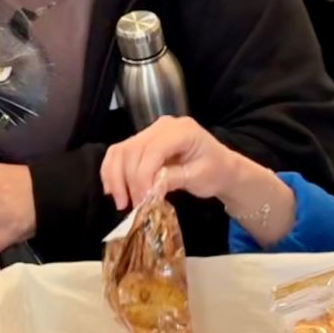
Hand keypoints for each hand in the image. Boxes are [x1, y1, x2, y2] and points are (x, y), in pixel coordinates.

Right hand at [101, 116, 295, 244]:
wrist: (221, 167)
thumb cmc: (215, 172)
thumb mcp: (199, 178)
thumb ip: (173, 179)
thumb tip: (148, 190)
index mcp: (182, 131)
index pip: (152, 151)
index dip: (142, 177)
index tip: (142, 201)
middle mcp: (162, 126)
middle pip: (132, 150)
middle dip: (128, 180)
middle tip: (131, 206)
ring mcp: (150, 132)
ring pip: (121, 151)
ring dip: (115, 177)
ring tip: (121, 201)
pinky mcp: (142, 142)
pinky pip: (119, 153)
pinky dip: (112, 171)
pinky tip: (113, 190)